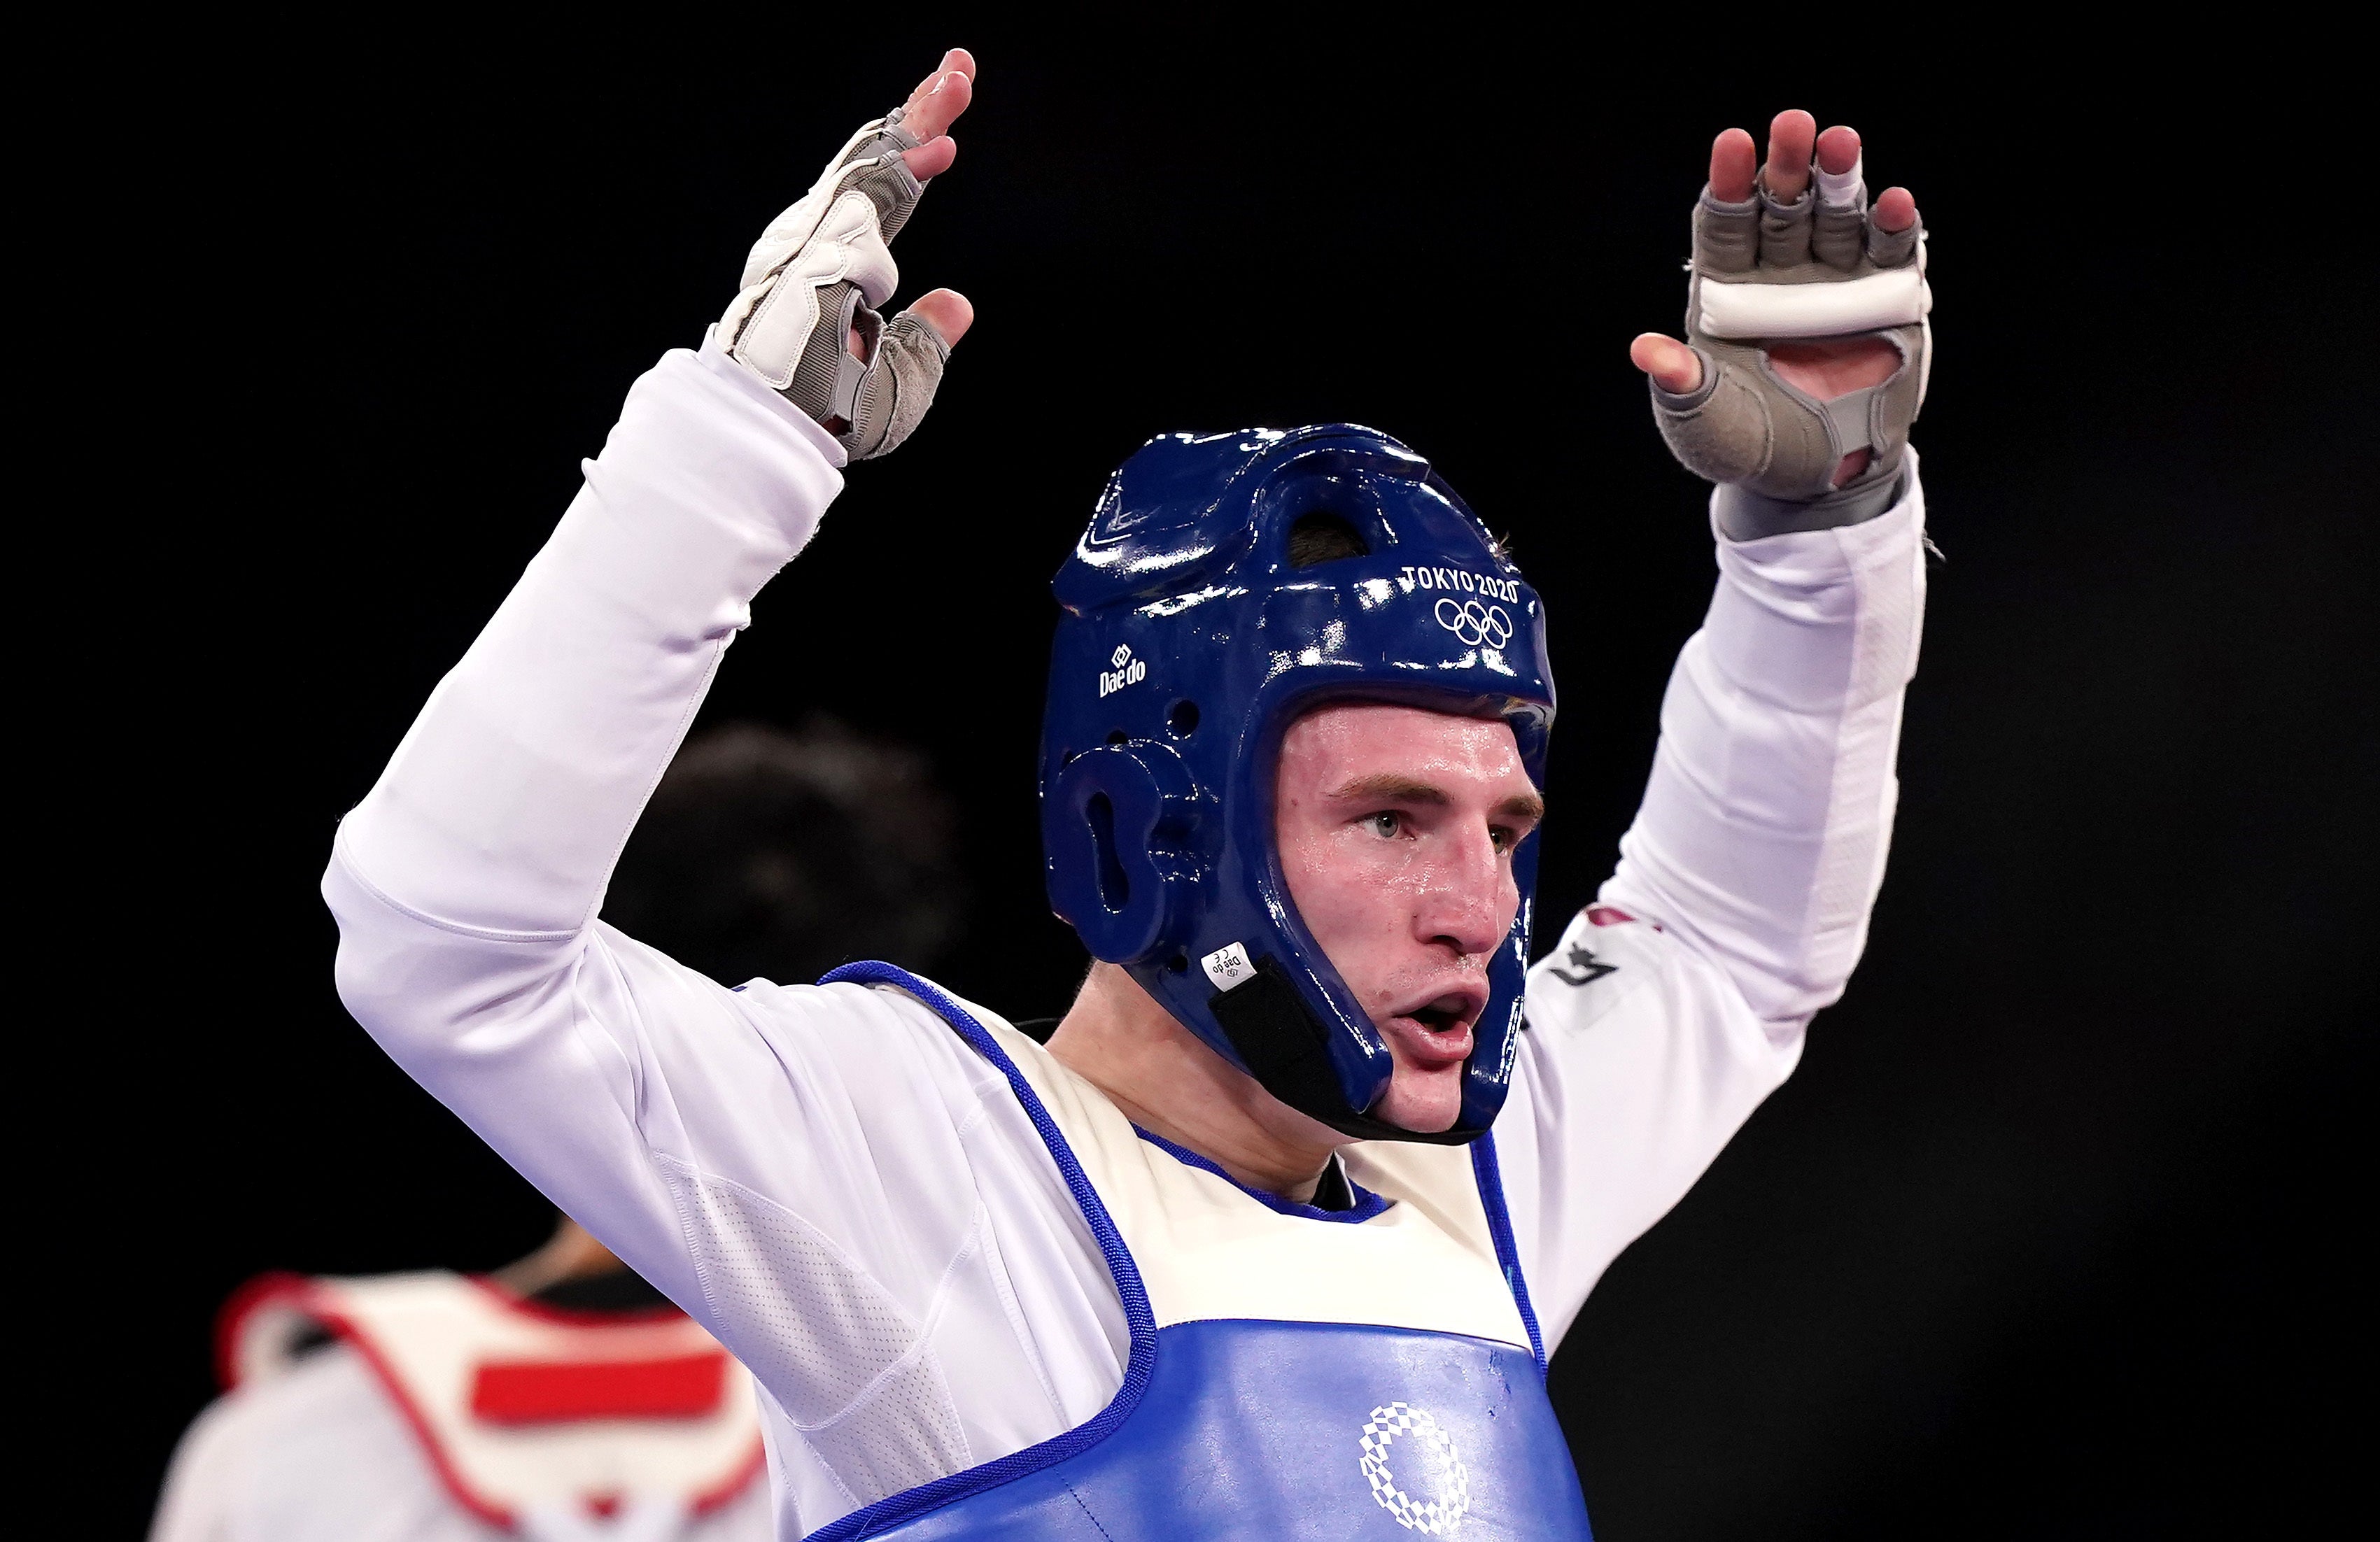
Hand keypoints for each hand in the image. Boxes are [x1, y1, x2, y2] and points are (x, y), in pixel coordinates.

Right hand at [721, 50, 979, 459]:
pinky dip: (908, 172)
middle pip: (877, 161)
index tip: (947, 129)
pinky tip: (943, 148)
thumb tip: (957, 303)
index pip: (881, 198)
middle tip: (960, 65)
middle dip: (921, 111)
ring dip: (922, 121)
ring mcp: (819, 239)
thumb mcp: (902, 375)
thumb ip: (925, 335)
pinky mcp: (822, 250)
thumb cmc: (828, 415)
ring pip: (877, 166)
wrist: (776, 431)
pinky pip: (872, 204)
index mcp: (836, 263)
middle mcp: (822, 239)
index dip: (915, 156)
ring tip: (959, 79)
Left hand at [1634, 111, 1929, 496]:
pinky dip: (1894, 227)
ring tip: (1842, 142)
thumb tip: (1646, 352)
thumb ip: (1683, 388)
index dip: (1728, 184)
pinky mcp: (1886, 297)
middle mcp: (1781, 273)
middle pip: (1782, 206)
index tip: (1732, 143)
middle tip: (1793, 124)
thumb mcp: (1709, 426)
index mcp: (1728, 291)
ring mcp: (1836, 280)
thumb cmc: (1751, 448)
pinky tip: (1895, 201)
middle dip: (1786, 167)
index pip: (1724, 225)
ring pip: (1836, 215)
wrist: (1818, 479)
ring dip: (1841, 179)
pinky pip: (1890, 253)